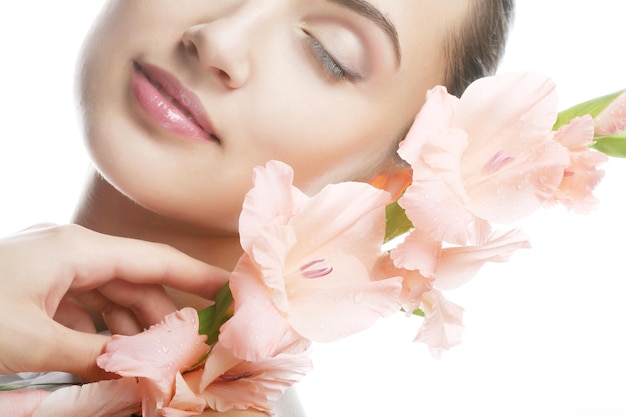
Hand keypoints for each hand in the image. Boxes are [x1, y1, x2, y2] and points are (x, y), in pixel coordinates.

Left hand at [0, 224, 228, 380]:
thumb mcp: (32, 342)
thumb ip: (91, 357)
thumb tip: (137, 375)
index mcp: (76, 249)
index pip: (154, 260)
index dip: (197, 275)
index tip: (229, 291)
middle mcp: (70, 251)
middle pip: (135, 282)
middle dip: (159, 319)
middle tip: (182, 354)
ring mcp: (52, 267)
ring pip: (110, 296)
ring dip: (128, 330)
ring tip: (144, 364)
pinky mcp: (36, 285)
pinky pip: (82, 305)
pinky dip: (97, 332)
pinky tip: (103, 359)